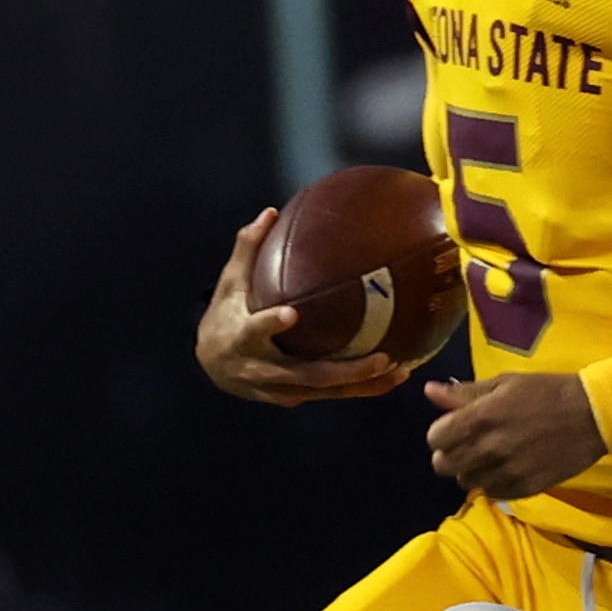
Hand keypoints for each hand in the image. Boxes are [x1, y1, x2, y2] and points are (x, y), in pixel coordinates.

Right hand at [196, 210, 409, 406]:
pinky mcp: (290, 398)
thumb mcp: (229, 283)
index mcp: (241, 338)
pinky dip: (359, 389)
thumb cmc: (224, 315)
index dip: (271, 325)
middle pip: (306, 375)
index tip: (290, 314)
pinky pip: (329, 395)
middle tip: (382, 358)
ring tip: (399, 372)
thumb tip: (270, 212)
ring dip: (363, 385)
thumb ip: (247, 249)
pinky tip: (389, 378)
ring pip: (324, 391)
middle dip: (346, 371)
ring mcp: (277, 389)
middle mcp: (260, 369)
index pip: (254, 331)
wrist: (212, 364)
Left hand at [423, 372, 603, 499]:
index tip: (454, 429)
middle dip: (451, 454)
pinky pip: (492, 493)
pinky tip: (506, 469)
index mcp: (480, 417)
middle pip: (444, 465)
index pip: (435, 438)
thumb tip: (429, 391)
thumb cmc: (547, 392)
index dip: (442, 433)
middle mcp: (488, 448)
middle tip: (469, 445)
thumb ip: (465, 392)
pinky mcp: (524, 488)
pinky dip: (494, 483)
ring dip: (472, 471)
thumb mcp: (505, 383)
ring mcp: (506, 471)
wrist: (592, 416)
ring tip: (489, 457)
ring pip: (466, 482)